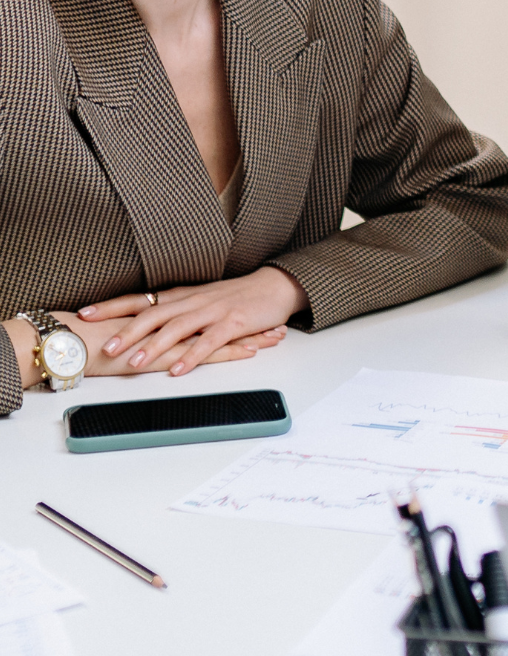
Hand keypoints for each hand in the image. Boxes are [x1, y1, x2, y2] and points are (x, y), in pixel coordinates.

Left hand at [75, 268, 305, 375]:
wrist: (275, 286)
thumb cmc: (237, 296)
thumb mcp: (201, 299)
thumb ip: (174, 311)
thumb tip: (140, 324)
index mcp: (182, 296)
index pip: (141, 299)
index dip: (112, 306)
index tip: (85, 314)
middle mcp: (193, 301)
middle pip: (155, 313)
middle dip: (128, 331)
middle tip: (106, 348)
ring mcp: (213, 311)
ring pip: (178, 327)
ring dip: (155, 345)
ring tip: (135, 363)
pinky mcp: (234, 323)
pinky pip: (209, 341)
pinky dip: (192, 356)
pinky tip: (178, 369)